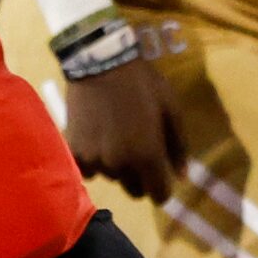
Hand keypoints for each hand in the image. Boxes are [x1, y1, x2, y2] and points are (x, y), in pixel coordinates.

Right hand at [60, 59, 184, 202]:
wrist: (101, 64)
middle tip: (140, 155)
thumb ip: (178, 146)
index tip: (162, 180)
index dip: (163, 189)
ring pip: (111, 177)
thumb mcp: (171, 109)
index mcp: (147, 155)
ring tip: (117, 141)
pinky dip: (95, 161)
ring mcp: (95, 159)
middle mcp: (120, 164)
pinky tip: (98, 142)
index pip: (158, 193)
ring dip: (117, 167)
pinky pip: (89, 170)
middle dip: (141, 178)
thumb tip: (182, 176)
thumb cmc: (143, 83)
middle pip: (133, 190)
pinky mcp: (75, 152)